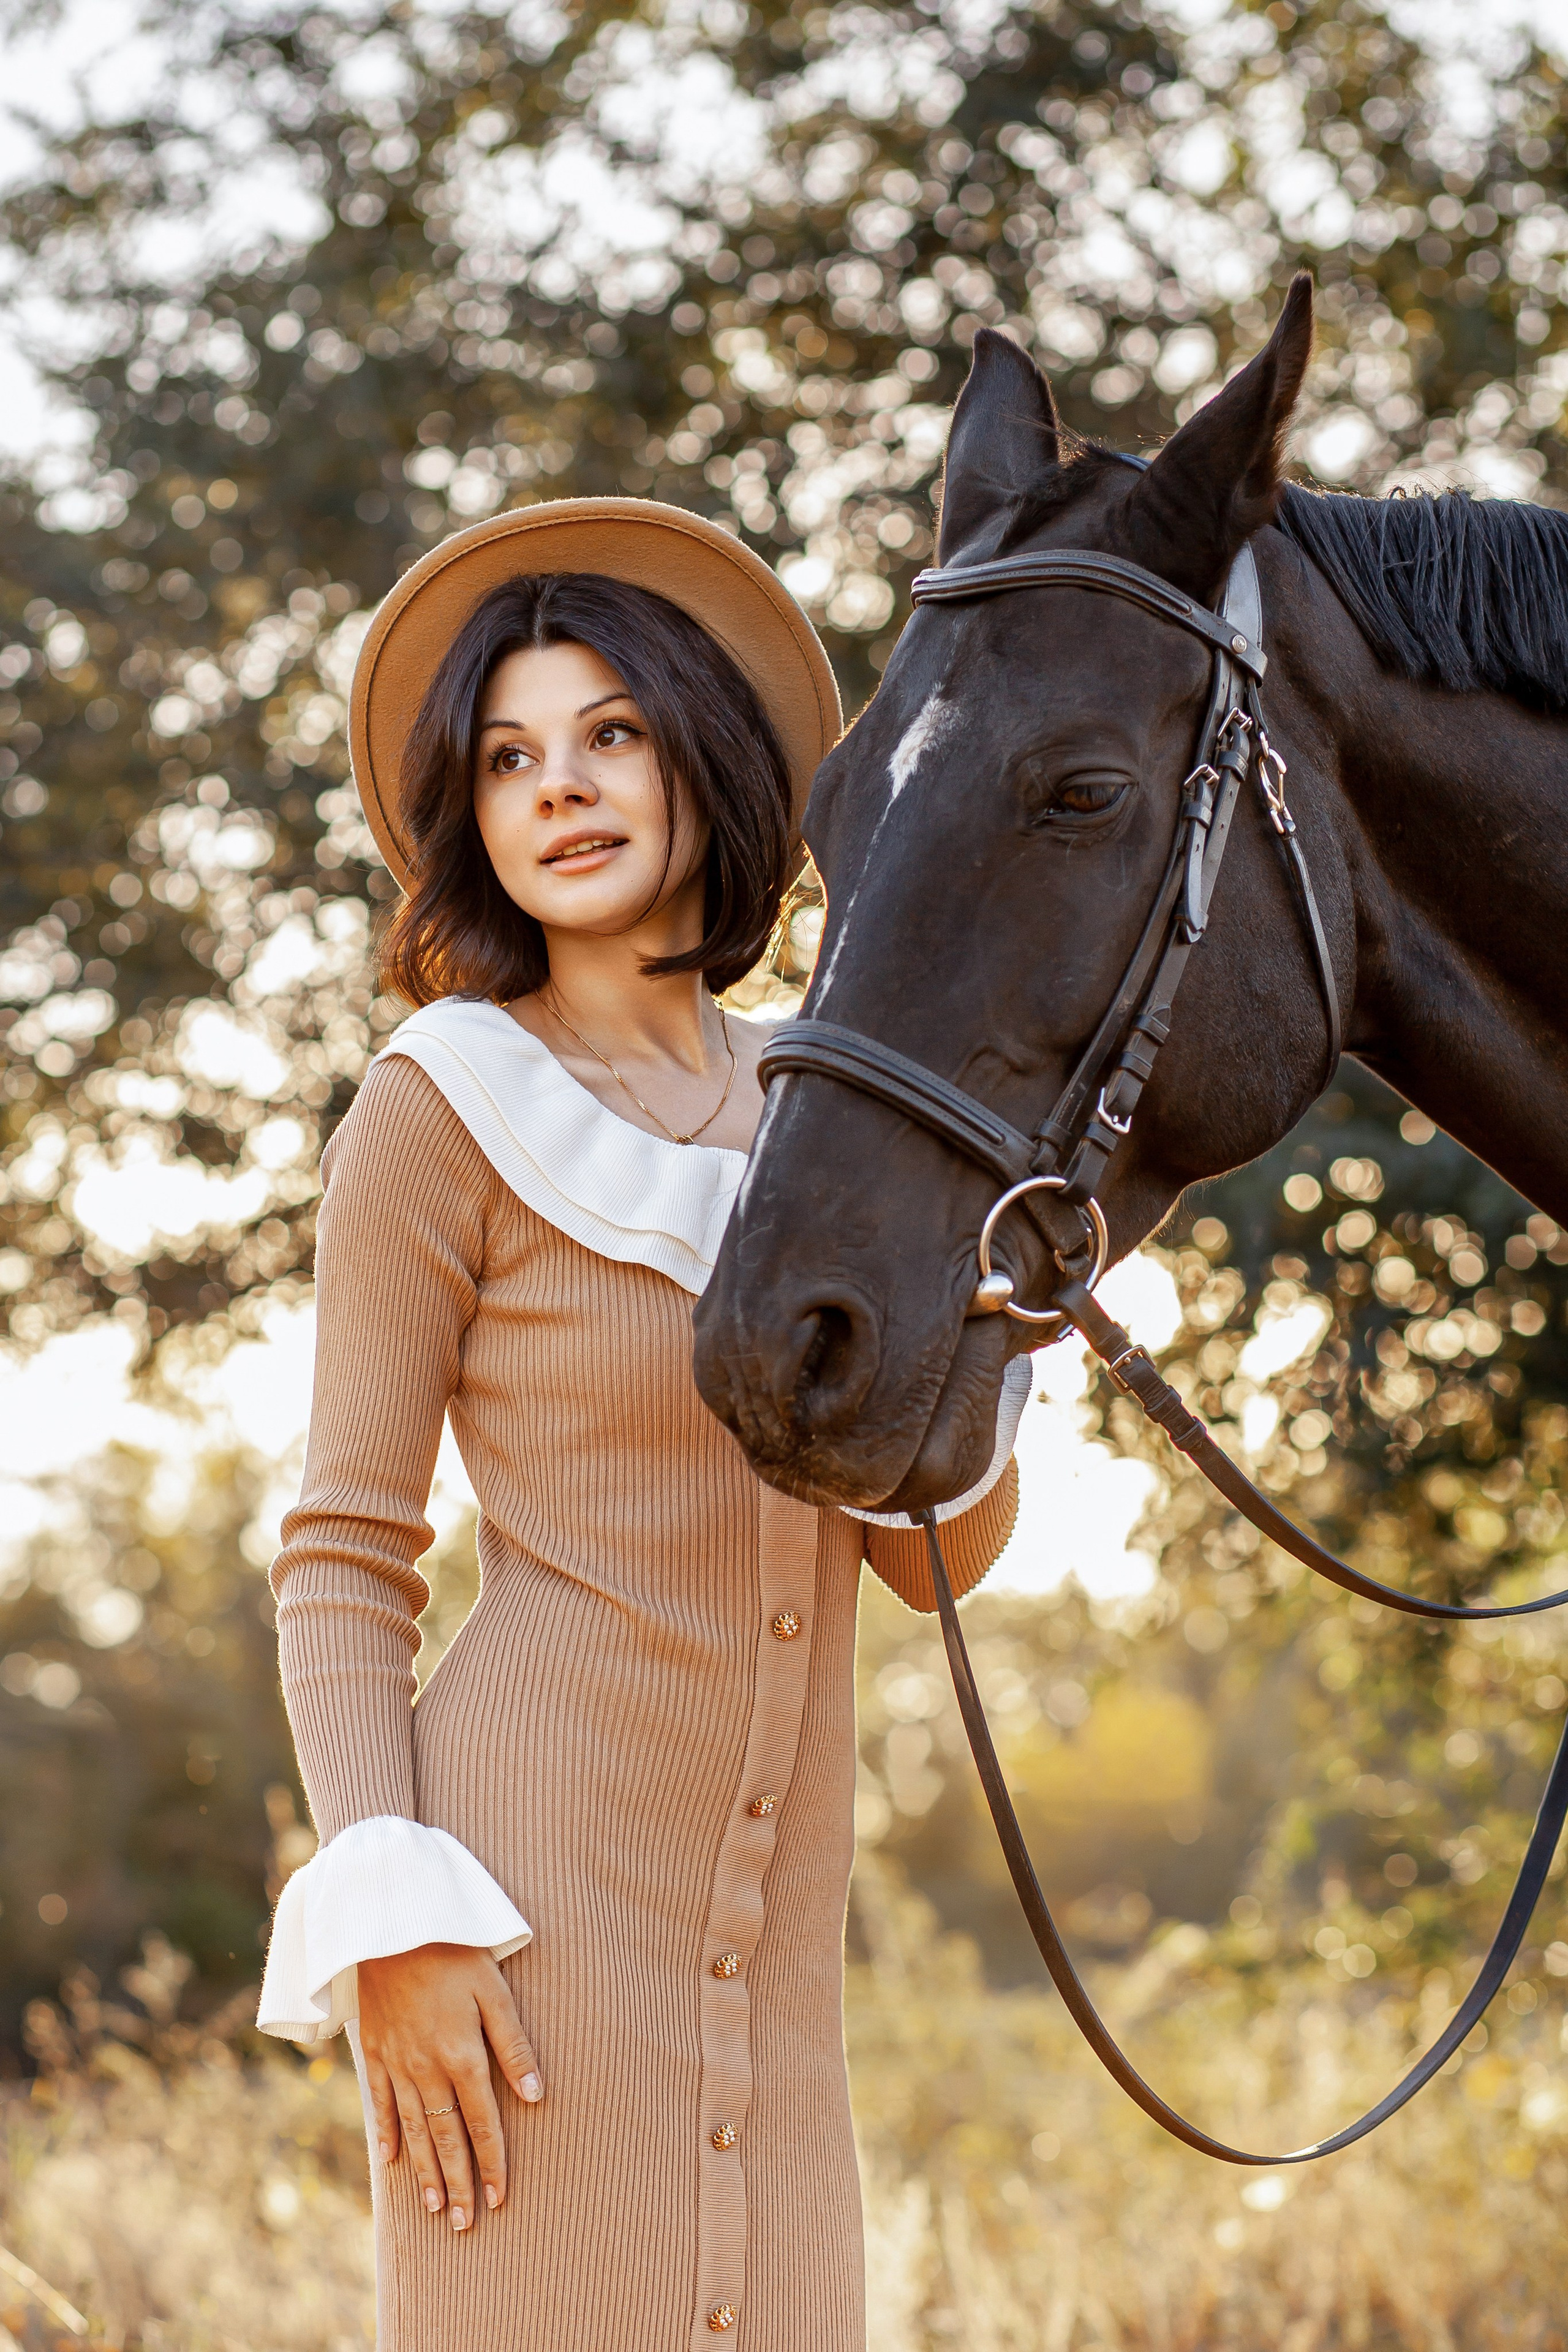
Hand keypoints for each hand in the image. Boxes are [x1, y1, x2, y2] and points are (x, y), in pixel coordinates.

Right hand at [358, 1943, 542, 2231]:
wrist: (389, 1925)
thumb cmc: (453, 1952)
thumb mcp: (494, 1991)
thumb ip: (515, 2046)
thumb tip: (537, 2096)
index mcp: (463, 2056)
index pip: (481, 2124)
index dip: (493, 2163)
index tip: (500, 2199)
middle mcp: (427, 2070)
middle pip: (446, 2139)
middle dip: (459, 2183)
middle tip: (467, 2224)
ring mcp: (397, 2063)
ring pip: (415, 2130)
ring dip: (426, 2171)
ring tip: (437, 2208)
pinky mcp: (375, 2051)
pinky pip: (381, 2104)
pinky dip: (388, 2134)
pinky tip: (392, 2161)